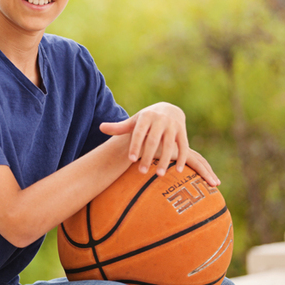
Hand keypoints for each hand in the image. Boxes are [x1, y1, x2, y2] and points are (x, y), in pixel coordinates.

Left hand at [99, 103, 219, 185]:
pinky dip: (182, 159)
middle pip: (153, 141)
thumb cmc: (146, 120)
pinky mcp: (183, 132)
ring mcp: (173, 126)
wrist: (169, 109)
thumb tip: (100, 128)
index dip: (135, 146)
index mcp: (146, 117)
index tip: (130, 160)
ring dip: (165, 161)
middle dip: (148, 157)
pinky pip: (184, 146)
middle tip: (142, 173)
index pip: (138, 133)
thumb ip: (118, 127)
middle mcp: (160, 120)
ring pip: (170, 145)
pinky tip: (178, 172)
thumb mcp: (133, 121)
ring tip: (159, 175)